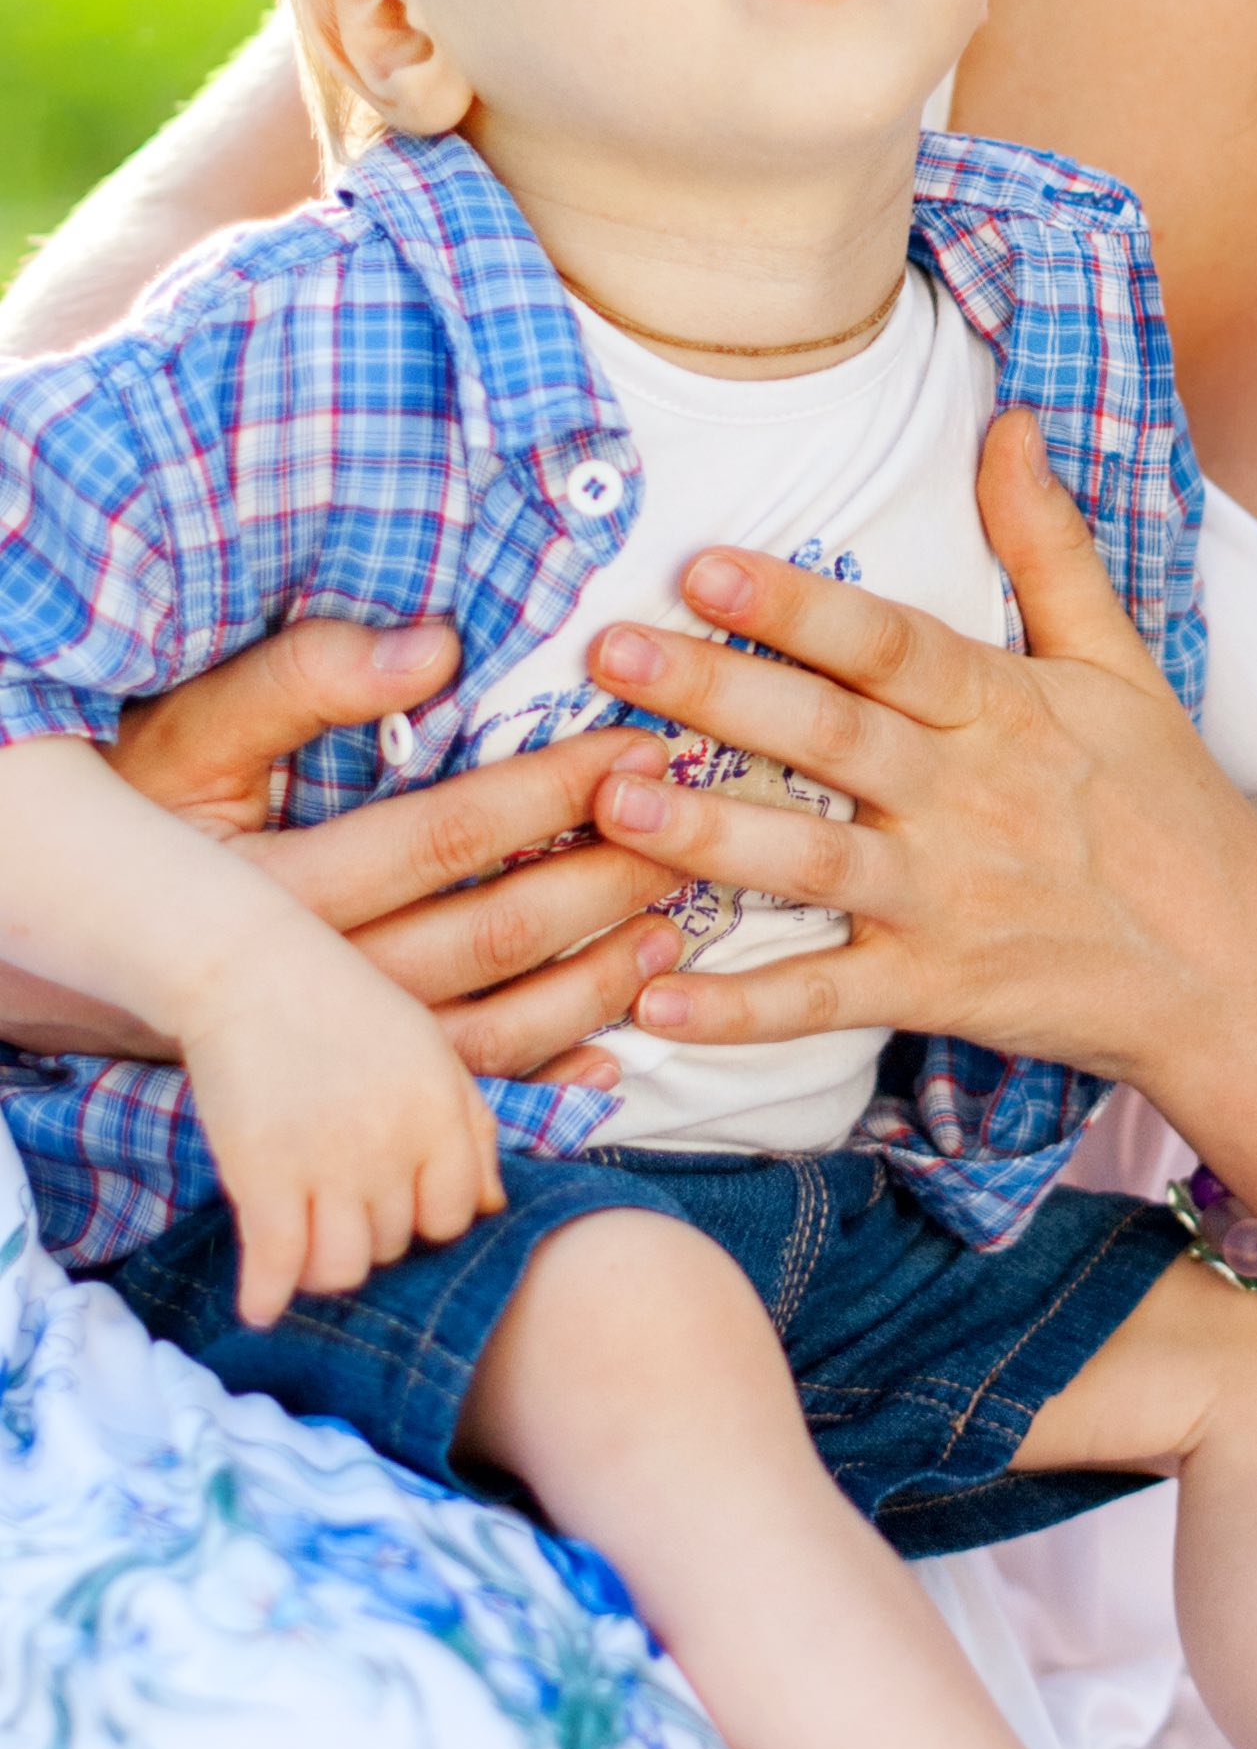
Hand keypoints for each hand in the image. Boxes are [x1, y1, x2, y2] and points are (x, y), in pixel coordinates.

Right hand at [95, 620, 680, 1087]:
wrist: (71, 941)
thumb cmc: (145, 805)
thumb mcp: (197, 730)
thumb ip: (301, 680)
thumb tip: (432, 650)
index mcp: (284, 884)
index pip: (446, 834)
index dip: (550, 789)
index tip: (637, 747)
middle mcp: (317, 981)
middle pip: (487, 938)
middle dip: (601, 882)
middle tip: (692, 832)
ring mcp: (338, 1046)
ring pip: (489, 1032)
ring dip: (591, 985)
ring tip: (672, 931)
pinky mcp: (350, 1085)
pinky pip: (459, 1097)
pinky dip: (543, 1084)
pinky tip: (612, 1060)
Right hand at [184, 932, 506, 1329]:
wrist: (253, 969)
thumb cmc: (348, 1009)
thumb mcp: (430, 1054)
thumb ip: (469, 1130)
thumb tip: (492, 1207)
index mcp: (440, 1114)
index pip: (454, 1218)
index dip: (427, 1221)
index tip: (397, 1204)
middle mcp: (391, 1146)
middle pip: (395, 1246)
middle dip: (373, 1236)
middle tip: (340, 1209)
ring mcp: (327, 1164)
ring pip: (343, 1270)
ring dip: (324, 1270)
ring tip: (307, 1248)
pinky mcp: (261, 1174)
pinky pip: (277, 1265)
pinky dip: (267, 1296)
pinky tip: (260, 1305)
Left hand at [574, 412, 1256, 1085]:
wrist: (1238, 967)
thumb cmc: (1169, 806)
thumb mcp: (1123, 665)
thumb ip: (1050, 547)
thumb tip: (1007, 422)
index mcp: (1007, 709)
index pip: (890, 643)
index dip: (798, 604)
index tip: (704, 565)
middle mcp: (971, 798)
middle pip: (830, 735)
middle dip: (716, 691)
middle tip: (609, 654)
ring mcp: (951, 898)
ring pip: (814, 860)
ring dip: (709, 833)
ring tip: (612, 800)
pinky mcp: (940, 989)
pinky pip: (826, 999)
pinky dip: (741, 1008)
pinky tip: (650, 996)